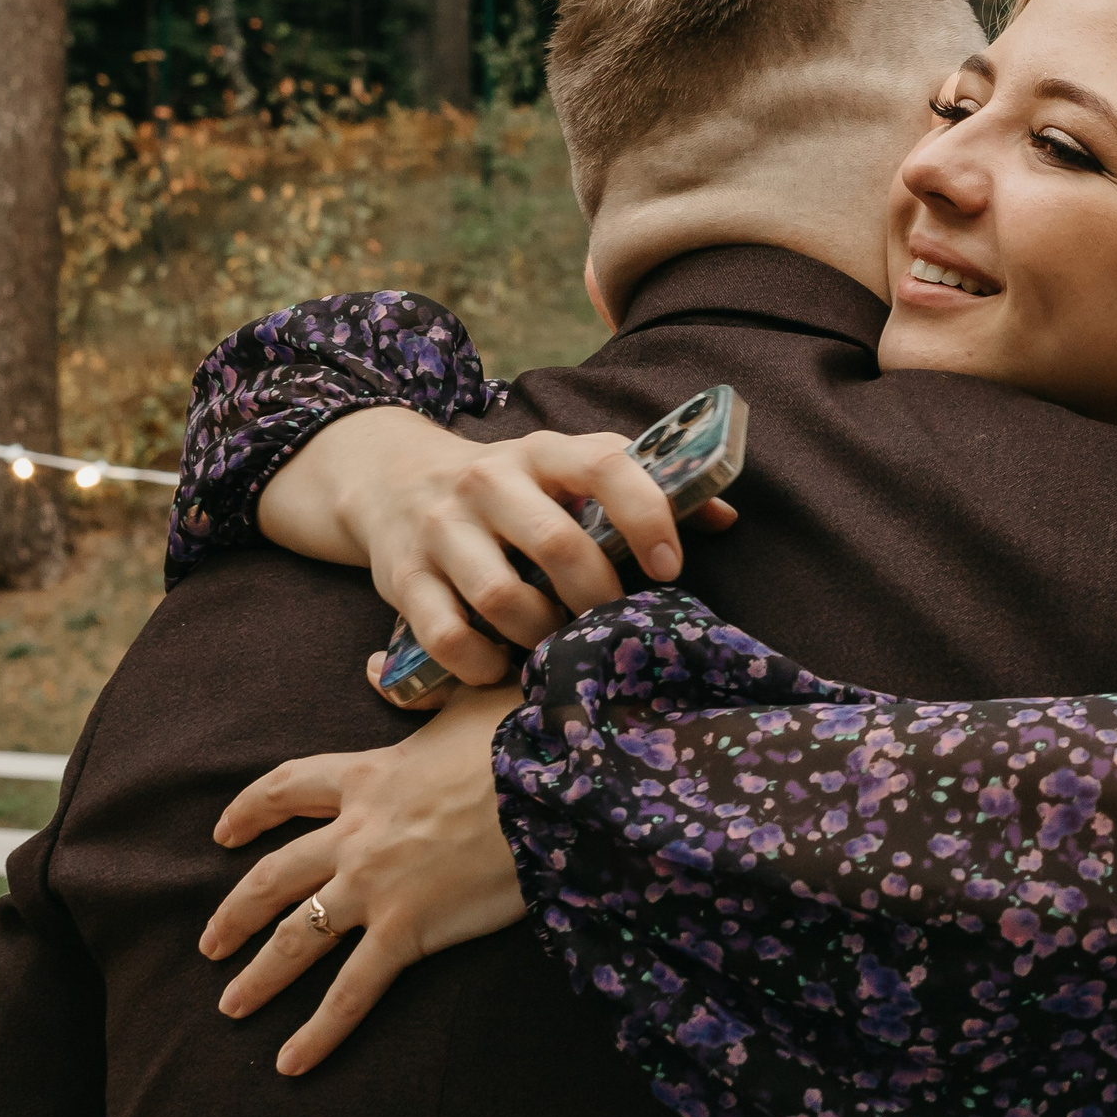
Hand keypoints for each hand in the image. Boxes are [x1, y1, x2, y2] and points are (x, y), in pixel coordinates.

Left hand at [198, 683, 527, 1073]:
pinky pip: (352, 991)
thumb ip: (414, 689)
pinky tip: (290, 1062)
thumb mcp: (460, 697)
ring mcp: (376, 885)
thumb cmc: (520, 737)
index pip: (285, 789)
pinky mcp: (408, 930)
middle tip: (209, 942)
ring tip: (230, 1006)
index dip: (248, 811)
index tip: (224, 832)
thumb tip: (375, 662)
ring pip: (298, 935)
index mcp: (366, 775)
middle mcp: (355, 833)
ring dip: (258, 974)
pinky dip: (318, 1031)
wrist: (555, 783)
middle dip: (234, 912)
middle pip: (272, 875)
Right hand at [259, 408, 736, 688]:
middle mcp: (488, 480)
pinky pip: (448, 635)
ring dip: (541, 636)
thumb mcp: (566, 471)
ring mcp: (441, 528)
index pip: (604, 462)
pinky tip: (501, 666)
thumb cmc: (508, 490)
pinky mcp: (402, 576)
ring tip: (555, 646)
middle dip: (596, 598)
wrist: (391, 480)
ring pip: (501, 596)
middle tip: (609, 624)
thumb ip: (641, 488)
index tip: (670, 566)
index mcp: (543, 451)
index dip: (646, 514)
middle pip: (557, 543)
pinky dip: (482, 665)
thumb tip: (725, 518)